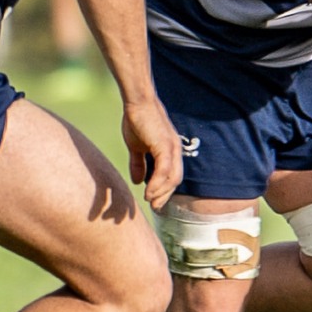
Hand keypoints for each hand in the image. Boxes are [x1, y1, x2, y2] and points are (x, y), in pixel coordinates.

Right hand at [122, 96, 183, 211]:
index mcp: (170, 151)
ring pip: (172, 178)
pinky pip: (164, 170)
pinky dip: (157, 184)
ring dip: (161, 193)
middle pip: (175, 180)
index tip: (155, 202)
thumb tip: (137, 182)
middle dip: (165, 196)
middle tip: (155, 208)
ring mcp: (172, 148)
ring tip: (150, 202)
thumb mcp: (136, 147)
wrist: (137, 103)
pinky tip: (148, 193)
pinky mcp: (165, 146)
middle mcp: (175, 151)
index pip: (172, 176)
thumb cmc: (137, 121)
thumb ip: (138, 164)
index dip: (165, 190)